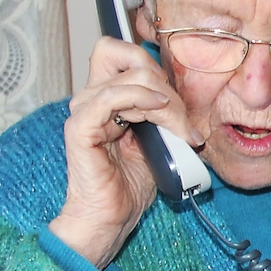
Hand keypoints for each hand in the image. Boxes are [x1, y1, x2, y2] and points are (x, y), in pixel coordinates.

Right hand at [47, 37, 199, 268]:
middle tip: (184, 123)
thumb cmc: (132, 184)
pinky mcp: (80, 128)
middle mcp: (92, 98)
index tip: (178, 102)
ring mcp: (84, 111)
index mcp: (107, 96)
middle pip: (128, 57)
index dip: (155, 66)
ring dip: (165, 102)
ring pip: (131, 79)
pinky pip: (111, 96)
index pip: (125, 53)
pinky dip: (140, 98)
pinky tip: (158, 111)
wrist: (111, 218)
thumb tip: (190, 99)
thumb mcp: (160, 139)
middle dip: (167, 85)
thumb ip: (166, 114)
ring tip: (180, 131)